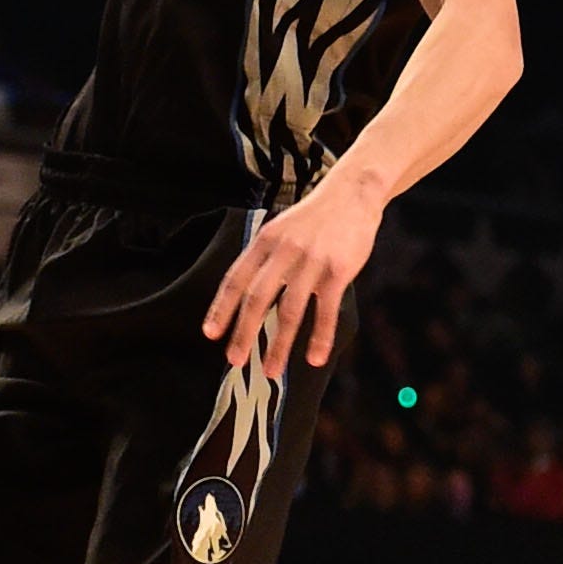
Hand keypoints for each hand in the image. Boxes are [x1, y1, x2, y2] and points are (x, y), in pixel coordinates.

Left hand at [203, 172, 382, 377]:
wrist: (352, 193)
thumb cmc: (314, 218)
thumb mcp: (280, 229)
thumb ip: (264, 259)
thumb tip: (245, 296)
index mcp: (265, 241)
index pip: (235, 279)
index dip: (221, 308)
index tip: (210, 333)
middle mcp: (284, 252)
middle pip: (258, 298)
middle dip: (244, 332)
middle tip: (234, 360)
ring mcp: (312, 262)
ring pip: (290, 311)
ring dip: (280, 345)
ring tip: (272, 370)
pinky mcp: (338, 271)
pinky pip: (326, 311)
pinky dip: (320, 337)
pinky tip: (315, 358)